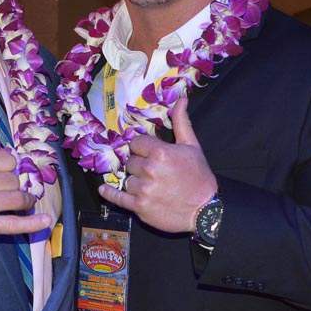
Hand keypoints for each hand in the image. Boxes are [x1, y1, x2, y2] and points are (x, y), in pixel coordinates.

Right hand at [0, 115, 51, 253]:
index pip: (7, 159)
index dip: (9, 168)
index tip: (7, 175)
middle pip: (14, 178)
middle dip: (15, 186)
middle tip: (12, 192)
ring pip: (17, 198)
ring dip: (25, 202)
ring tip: (26, 204)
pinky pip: (12, 224)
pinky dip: (32, 224)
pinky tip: (45, 222)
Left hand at [98, 97, 215, 232]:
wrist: (206, 210)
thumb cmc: (199, 177)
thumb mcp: (192, 146)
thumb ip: (181, 122)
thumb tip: (181, 99)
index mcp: (160, 153)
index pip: (136, 143)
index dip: (142, 148)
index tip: (148, 153)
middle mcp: (149, 170)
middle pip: (130, 161)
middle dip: (139, 165)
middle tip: (152, 171)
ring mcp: (143, 190)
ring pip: (126, 179)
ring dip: (134, 181)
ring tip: (149, 185)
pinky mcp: (139, 207)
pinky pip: (117, 198)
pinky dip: (109, 194)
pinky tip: (104, 190)